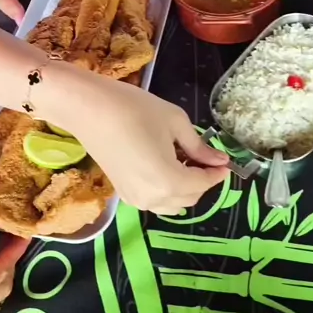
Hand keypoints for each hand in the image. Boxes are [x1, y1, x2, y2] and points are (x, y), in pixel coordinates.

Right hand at [57, 73, 229, 214]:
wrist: (88, 108)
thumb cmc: (134, 109)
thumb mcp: (174, 122)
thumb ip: (198, 146)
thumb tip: (219, 160)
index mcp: (169, 181)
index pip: (202, 184)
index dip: (217, 173)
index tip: (225, 160)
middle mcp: (153, 198)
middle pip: (188, 198)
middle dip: (202, 180)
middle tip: (205, 155)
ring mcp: (135, 199)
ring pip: (171, 204)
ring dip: (184, 187)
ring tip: (184, 159)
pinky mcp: (123, 194)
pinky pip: (154, 200)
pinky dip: (167, 189)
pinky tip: (165, 164)